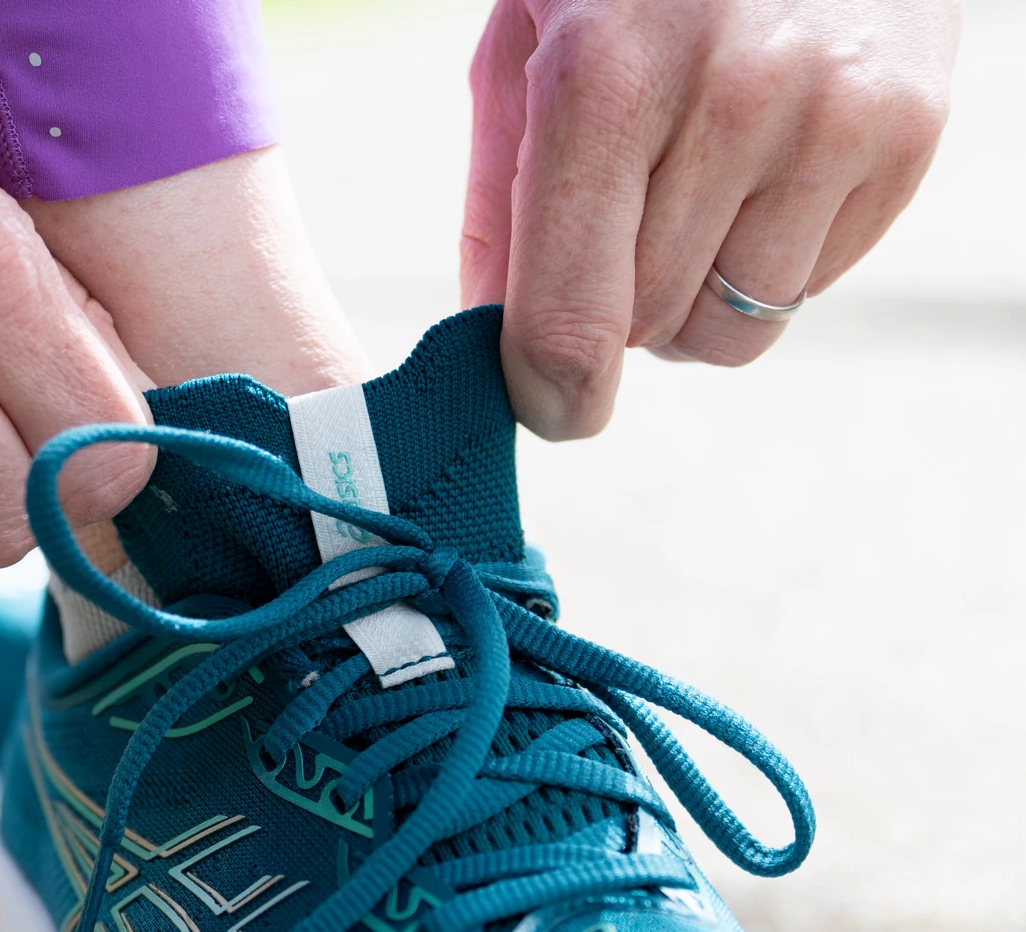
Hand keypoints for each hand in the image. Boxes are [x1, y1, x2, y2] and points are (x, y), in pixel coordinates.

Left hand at [462, 0, 960, 438]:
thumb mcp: (526, 46)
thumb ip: (501, 209)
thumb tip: (500, 356)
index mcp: (607, 76)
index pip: (572, 325)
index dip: (550, 396)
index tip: (551, 408)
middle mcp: (733, 99)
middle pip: (650, 331)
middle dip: (622, 310)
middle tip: (625, 224)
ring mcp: (833, 117)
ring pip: (734, 330)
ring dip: (697, 298)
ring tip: (695, 192)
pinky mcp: (907, 134)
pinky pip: (810, 287)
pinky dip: (771, 256)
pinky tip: (765, 165)